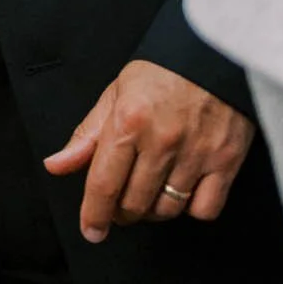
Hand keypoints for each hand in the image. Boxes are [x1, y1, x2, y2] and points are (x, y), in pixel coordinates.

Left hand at [42, 58, 255, 241]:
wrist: (212, 52)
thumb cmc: (160, 73)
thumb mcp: (114, 95)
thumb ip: (86, 135)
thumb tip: (56, 166)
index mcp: (128, 121)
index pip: (104, 183)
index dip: (94, 214)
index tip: (91, 231)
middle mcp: (162, 140)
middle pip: (134, 203)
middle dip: (122, 212)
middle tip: (121, 205)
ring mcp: (196, 152)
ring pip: (168, 209)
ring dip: (153, 211)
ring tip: (149, 194)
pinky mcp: (227, 160)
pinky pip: (204, 209)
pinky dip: (191, 209)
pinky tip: (183, 192)